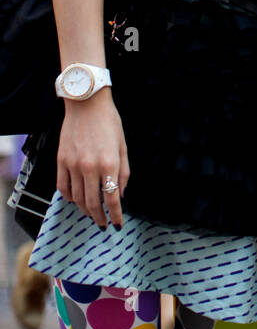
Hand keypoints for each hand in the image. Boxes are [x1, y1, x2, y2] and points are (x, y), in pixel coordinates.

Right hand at [56, 87, 128, 229]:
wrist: (86, 103)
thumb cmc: (109, 122)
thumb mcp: (123, 146)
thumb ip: (124, 172)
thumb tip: (121, 194)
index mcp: (109, 163)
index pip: (112, 199)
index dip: (116, 215)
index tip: (118, 225)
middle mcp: (90, 167)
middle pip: (92, 203)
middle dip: (99, 218)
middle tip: (103, 224)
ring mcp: (73, 165)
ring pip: (76, 198)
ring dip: (84, 210)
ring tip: (91, 213)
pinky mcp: (61, 161)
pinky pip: (62, 187)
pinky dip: (68, 198)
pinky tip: (75, 200)